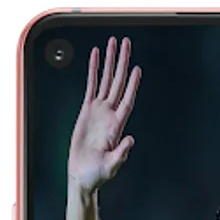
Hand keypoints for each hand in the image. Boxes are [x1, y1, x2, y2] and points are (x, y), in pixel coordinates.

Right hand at [68, 37, 140, 193]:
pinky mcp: (86, 112)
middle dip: (122, 63)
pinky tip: (95, 57)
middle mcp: (109, 115)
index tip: (136, 69)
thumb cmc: (97, 174)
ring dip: (109, 62)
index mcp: (116, 126)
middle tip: (126, 44)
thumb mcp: (111, 166)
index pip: (127, 100)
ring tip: (112, 44)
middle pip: (118, 83)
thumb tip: (130, 140)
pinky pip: (91, 86)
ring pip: (106, 81)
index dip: (132, 85)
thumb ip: (121, 153)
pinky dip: (94, 71)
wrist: (82, 176)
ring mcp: (98, 111)